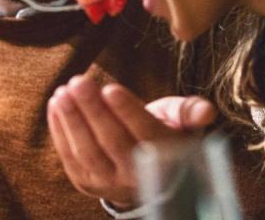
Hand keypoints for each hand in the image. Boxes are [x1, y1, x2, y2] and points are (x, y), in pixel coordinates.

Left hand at [47, 75, 215, 206]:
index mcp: (164, 156)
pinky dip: (60, 131)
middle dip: (93, 110)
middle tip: (79, 81)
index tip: (110, 88)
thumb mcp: (179, 121)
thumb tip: (208, 111)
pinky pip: (70, 158)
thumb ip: (189, 111)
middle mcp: (137, 175)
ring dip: (72, 120)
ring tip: (64, 92)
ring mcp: (109, 183)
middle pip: (112, 141)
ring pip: (88, 151)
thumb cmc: (163, 134)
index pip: (145, 133)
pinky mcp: (87, 183)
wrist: (147, 175)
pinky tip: (56, 105)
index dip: (127, 111)